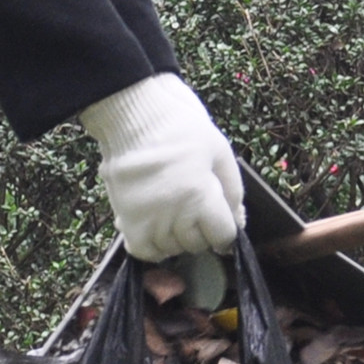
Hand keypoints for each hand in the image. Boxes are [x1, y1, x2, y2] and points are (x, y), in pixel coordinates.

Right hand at [79, 74, 243, 261]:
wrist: (133, 113)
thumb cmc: (180, 126)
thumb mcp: (219, 151)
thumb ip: (232, 190)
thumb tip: (237, 219)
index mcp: (200, 195)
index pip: (223, 236)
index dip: (226, 229)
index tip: (221, 219)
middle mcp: (174, 214)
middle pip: (197, 245)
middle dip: (203, 231)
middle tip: (197, 210)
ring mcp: (147, 219)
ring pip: (172, 249)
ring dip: (178, 238)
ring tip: (176, 214)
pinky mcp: (125, 219)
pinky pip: (144, 251)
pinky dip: (153, 246)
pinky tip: (158, 228)